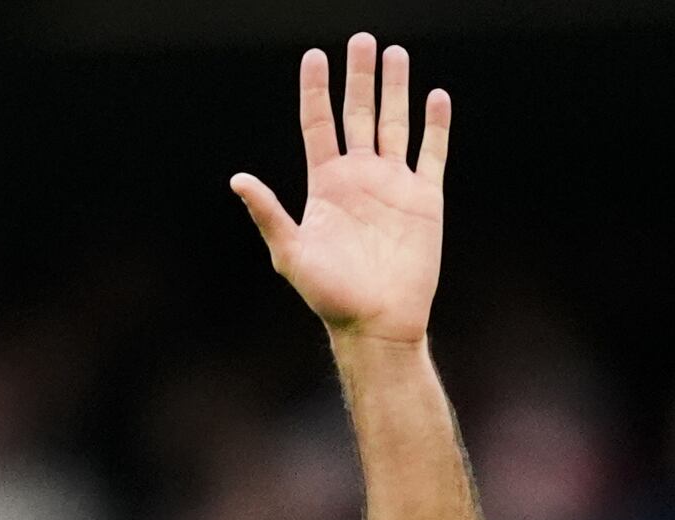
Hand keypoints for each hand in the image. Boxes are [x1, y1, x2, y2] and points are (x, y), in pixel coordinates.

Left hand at [232, 34, 450, 350]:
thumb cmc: (330, 296)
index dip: (316, 90)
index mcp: (326, 184)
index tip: (314, 56)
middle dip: (360, 76)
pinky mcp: (424, 199)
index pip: (319, 124)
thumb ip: (268, 214)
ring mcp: (393, 185)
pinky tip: (436, 98)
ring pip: (394, 124)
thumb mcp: (291, 254)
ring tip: (395, 53)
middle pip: (358, 114)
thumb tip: (238, 180)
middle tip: (361, 39)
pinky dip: (434, 126)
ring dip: (396, 89)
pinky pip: (431, 154)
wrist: (377, 324)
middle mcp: (359, 177)